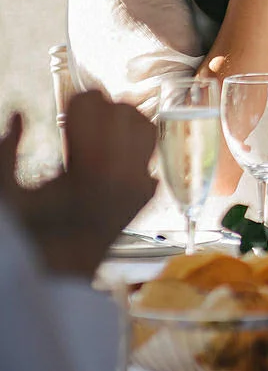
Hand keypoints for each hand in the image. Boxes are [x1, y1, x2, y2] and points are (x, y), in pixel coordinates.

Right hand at [0, 92, 155, 277]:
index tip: (68, 106)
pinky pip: (151, 154)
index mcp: (86, 169)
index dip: (81, 102)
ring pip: (146, 128)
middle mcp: (121, 174)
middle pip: (126, 112)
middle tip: (82, 119)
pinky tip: (114, 160)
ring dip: (124, 123)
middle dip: (103, 109)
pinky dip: (136, 150)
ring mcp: (139, 184)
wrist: (62, 269)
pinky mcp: (147, 194)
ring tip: (101, 133)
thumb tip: (19, 113)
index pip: (97, 111)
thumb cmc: (31, 232)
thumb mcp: (8, 193)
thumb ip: (7, 151)